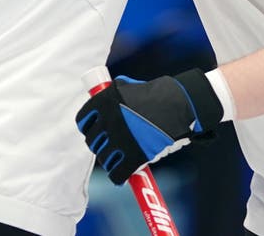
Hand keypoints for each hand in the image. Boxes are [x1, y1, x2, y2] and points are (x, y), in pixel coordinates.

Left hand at [75, 69, 223, 184]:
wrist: (180, 104)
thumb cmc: (157, 94)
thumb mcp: (128, 87)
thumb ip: (112, 97)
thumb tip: (100, 109)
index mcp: (105, 101)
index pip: (84, 120)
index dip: (89, 127)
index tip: (94, 130)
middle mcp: (109, 121)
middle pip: (93, 141)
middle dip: (100, 144)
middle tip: (109, 145)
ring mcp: (121, 139)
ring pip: (104, 159)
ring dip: (109, 160)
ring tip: (117, 160)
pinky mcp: (134, 156)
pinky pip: (117, 174)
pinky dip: (118, 177)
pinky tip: (122, 176)